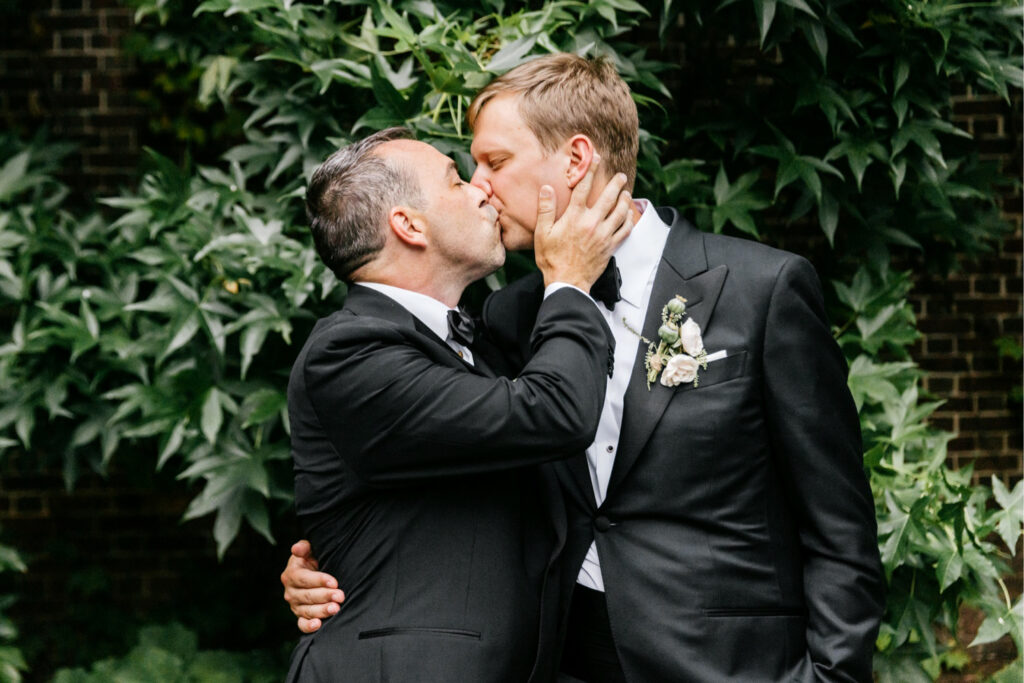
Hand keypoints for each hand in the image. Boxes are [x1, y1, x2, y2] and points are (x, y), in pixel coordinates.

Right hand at [280, 540, 344, 632]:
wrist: (313, 572)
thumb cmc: (313, 559)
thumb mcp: (309, 550)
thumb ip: (304, 547)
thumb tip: (297, 548)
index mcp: (291, 574)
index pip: (304, 579)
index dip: (319, 580)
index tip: (334, 582)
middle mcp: (291, 591)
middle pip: (307, 596)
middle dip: (325, 596)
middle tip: (340, 596)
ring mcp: (295, 605)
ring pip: (307, 610)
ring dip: (322, 611)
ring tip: (336, 609)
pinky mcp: (300, 616)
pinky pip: (302, 624)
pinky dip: (308, 626)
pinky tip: (318, 624)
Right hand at [534, 156, 632, 289]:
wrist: (567, 282)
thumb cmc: (551, 259)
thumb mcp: (542, 233)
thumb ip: (545, 209)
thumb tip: (546, 188)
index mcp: (574, 217)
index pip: (583, 188)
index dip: (590, 170)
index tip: (596, 158)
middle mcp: (591, 223)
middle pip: (608, 197)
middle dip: (616, 183)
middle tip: (620, 176)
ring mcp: (603, 235)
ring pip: (620, 212)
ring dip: (625, 200)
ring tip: (626, 192)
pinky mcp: (610, 247)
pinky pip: (624, 230)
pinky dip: (629, 220)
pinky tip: (629, 214)